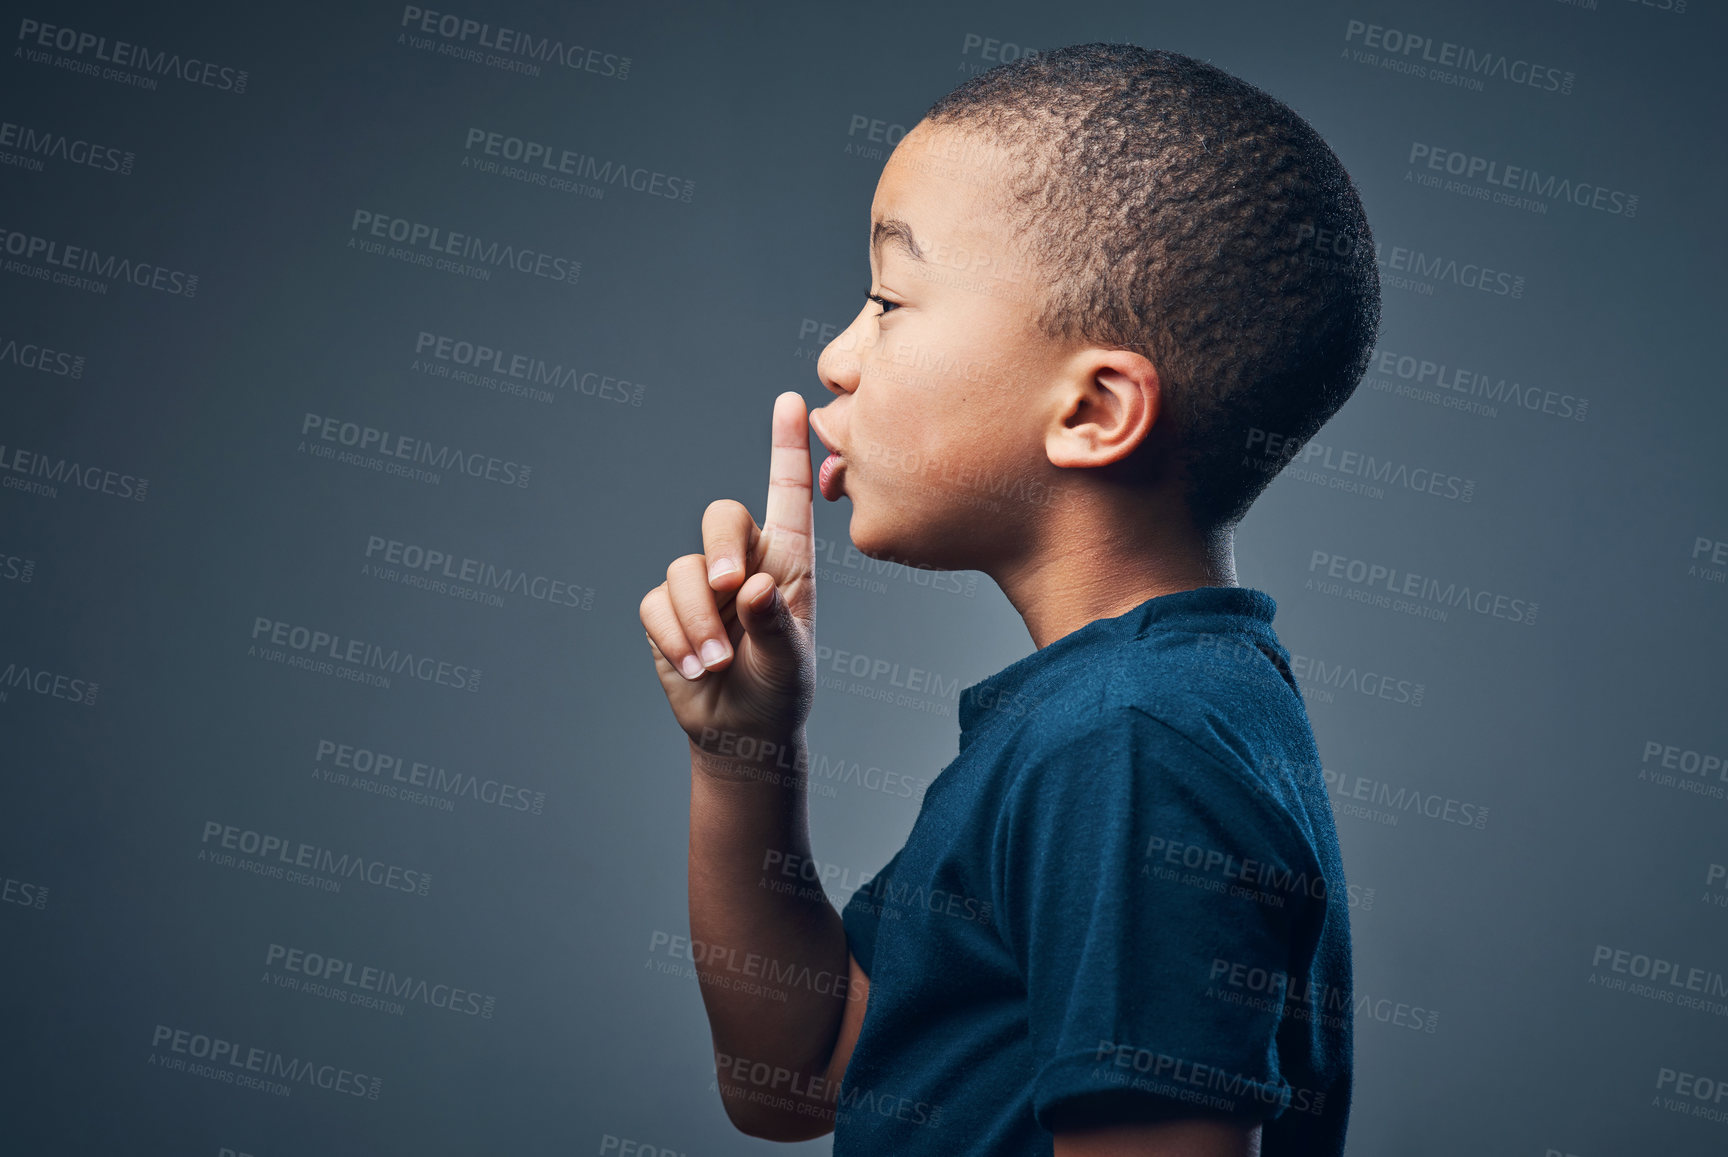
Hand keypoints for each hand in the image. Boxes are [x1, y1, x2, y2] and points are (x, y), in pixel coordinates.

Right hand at [639, 391, 817, 758]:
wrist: (741, 730)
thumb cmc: (780, 689)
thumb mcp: (791, 662)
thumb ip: (775, 625)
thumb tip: (754, 587)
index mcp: (788, 561)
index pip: (788, 495)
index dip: (789, 447)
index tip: (794, 401)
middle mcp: (744, 561)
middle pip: (722, 517)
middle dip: (722, 549)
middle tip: (730, 588)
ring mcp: (702, 584)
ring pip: (684, 569)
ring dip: (698, 620)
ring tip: (717, 661)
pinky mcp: (666, 610)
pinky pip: (656, 605)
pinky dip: (675, 638)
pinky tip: (694, 666)